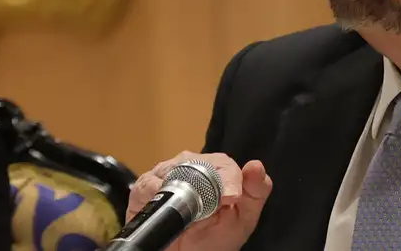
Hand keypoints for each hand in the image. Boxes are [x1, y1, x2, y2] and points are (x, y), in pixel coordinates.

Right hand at [127, 152, 272, 250]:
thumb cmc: (214, 239)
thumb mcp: (243, 218)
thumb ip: (256, 191)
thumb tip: (256, 166)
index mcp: (217, 171)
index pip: (223, 163)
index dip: (229, 178)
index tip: (232, 198)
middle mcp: (190, 167)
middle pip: (194, 161)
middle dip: (202, 184)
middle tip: (208, 210)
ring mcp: (165, 176)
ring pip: (170, 168)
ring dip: (178, 189)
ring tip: (186, 212)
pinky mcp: (144, 190)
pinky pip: (147, 184)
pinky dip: (154, 193)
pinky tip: (165, 206)